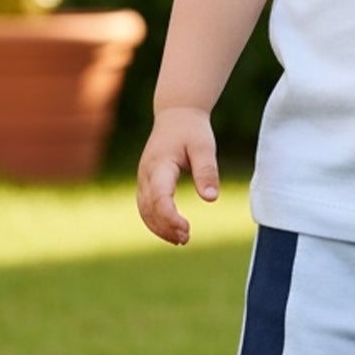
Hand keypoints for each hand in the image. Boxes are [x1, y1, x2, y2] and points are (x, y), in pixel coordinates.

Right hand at [136, 106, 219, 245]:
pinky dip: (156, 221)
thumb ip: (207, 172)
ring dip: (160, 228)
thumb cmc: (192, 131)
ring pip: (144, 210)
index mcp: (160, 165)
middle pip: (150, 208)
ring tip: (182, 240)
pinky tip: (172, 231)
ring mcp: (143, 179)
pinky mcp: (146, 182)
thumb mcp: (204, 147)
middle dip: (166, 226)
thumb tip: (211, 199)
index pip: (160, 198)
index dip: (170, 217)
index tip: (186, 229)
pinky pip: (145, 207)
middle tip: (187, 238)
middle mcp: (146, 174)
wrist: (176, 115)